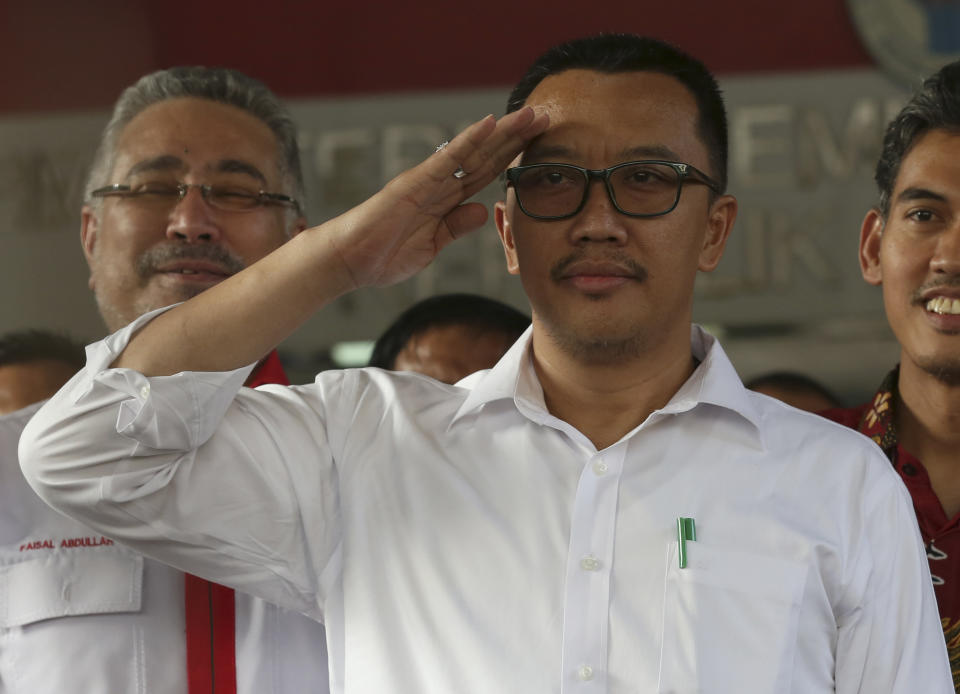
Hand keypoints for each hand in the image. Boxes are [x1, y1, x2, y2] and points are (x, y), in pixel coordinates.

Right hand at [325, 106, 547, 288]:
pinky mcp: (415, 183)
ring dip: (502, 132)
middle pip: (485, 156)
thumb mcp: (433, 245)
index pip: (485, 174)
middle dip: (516, 138)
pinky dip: (468, 141)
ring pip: (472, 151)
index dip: (512, 158)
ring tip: (528, 114)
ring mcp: (428, 180)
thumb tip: (482, 211)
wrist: (352, 261)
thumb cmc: (385, 254)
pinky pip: (446, 159)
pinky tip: (489, 125)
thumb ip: (456, 226)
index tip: (539, 144)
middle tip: (545, 117)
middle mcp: (439, 184)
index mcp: (445, 200)